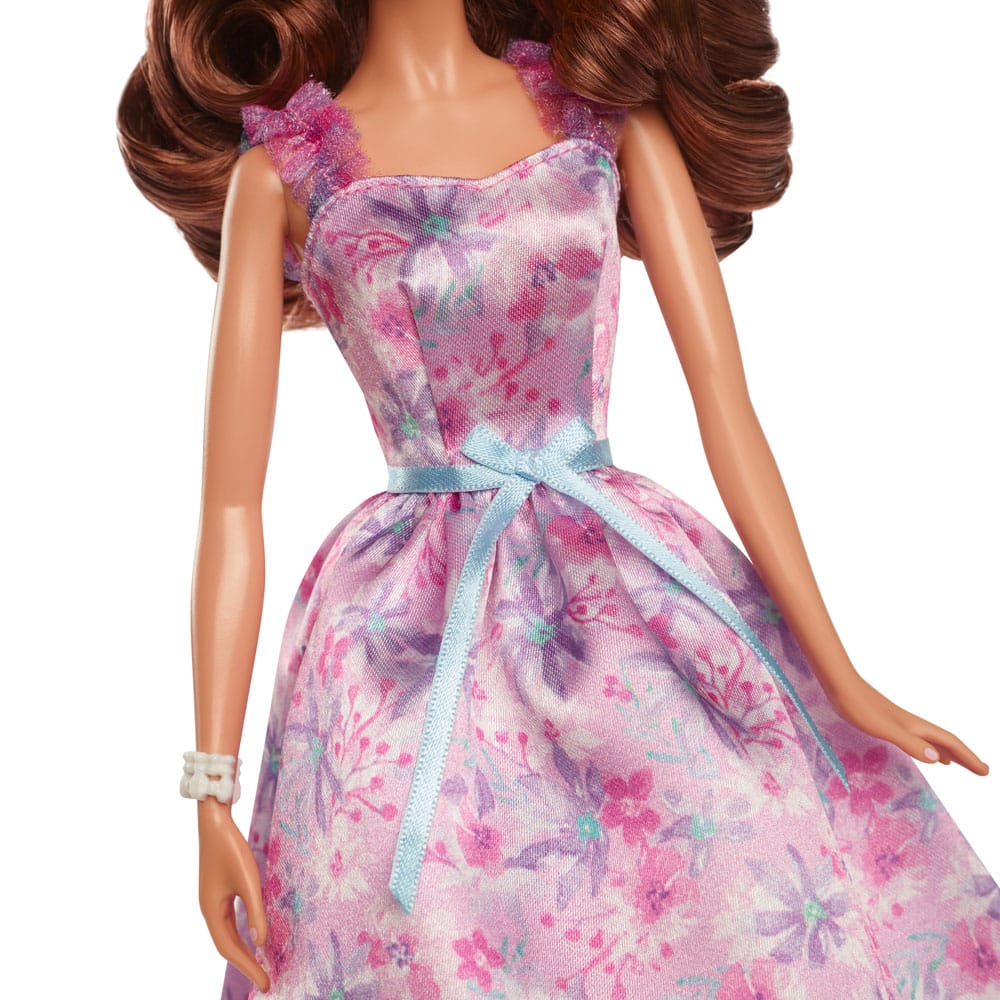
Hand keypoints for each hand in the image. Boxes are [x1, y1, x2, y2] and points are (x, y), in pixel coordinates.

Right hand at [198, 799, 270, 992]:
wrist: (215, 821)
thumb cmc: (231, 849)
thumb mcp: (248, 880)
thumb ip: (256, 911)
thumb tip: (262, 943)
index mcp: (212, 911)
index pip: (230, 950)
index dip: (249, 967)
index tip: (266, 982)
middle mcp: (209, 910)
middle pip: (228, 946)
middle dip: (247, 964)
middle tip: (267, 979)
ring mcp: (213, 900)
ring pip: (227, 934)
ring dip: (243, 950)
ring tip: (261, 964)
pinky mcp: (219, 890)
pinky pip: (229, 920)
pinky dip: (241, 933)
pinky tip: (253, 934)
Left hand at [826, 673, 988, 775]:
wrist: (840, 685)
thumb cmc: (859, 706)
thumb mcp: (884, 728)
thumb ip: (909, 742)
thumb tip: (937, 759)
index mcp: (915, 726)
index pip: (949, 743)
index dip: (968, 757)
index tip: (985, 771)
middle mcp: (912, 724)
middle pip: (945, 741)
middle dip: (964, 756)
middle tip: (982, 771)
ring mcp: (900, 721)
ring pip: (931, 739)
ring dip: (947, 752)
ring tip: (956, 764)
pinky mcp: (886, 721)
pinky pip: (916, 737)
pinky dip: (926, 746)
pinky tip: (921, 750)